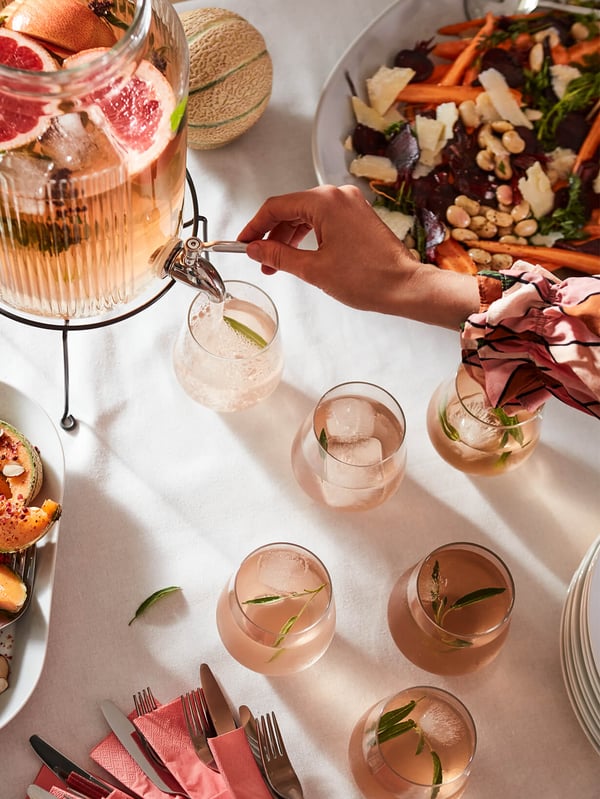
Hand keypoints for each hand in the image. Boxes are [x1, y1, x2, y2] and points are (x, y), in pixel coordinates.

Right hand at [238, 184, 479, 328]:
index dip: (255, 226)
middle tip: (260, 261)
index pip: (277, 206)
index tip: (243, 243)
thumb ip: (278, 255)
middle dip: (272, 236)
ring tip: (277, 265)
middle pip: (291, 210)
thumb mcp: (313, 269)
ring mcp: (350, 204)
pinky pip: (324, 221)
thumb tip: (255, 249)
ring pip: (307, 216)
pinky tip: (299, 257)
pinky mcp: (358, 216)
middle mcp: (338, 195)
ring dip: (289, 239)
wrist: (404, 287)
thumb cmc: (366, 278)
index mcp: (325, 201)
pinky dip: (308, 237)